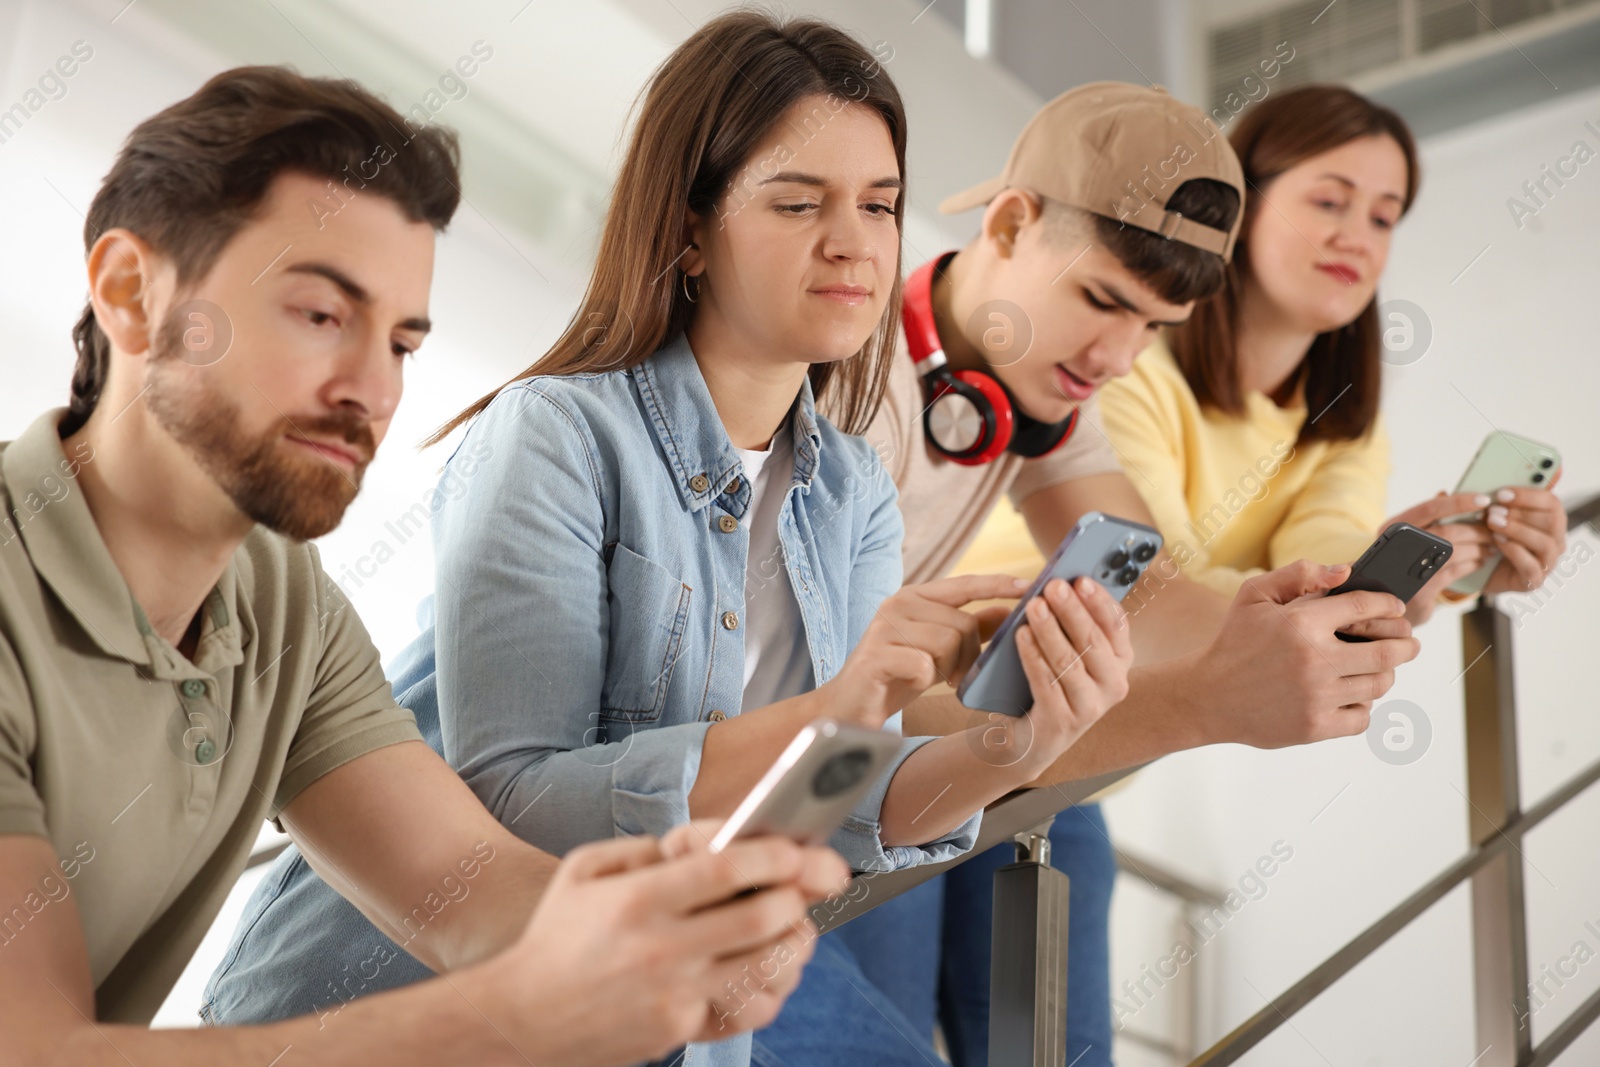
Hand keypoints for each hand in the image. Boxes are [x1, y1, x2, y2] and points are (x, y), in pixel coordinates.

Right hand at [480, 830, 841, 1065]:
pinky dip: (769, 987)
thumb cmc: (555, 937)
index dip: (771, 855)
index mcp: (638, 899)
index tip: (796, 849)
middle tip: (803, 886)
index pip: (724, 869)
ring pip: (766, 966)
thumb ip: (642, 849)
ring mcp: (674, 994)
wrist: (521, 1019)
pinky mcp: (679, 1029)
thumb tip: (698, 843)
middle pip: (761, 916)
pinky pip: (747, 1008)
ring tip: (795, 926)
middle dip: (796, 896)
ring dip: (793, 941)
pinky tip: (766, 969)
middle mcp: (661, 947)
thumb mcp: (583, 870)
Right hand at [822, 573, 1027, 726]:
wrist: (850, 707)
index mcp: (915, 597)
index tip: (1029, 586)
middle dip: (967, 657)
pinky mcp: (876, 654)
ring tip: (930, 679)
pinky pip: (924, 665)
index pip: (964, 584)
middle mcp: (898, 603)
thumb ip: (970, 629)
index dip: (997, 584)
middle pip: (962, 623)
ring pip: (947, 642)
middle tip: (951, 676)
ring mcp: (884, 627)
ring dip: (946, 669)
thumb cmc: (898, 676)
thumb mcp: (939, 650)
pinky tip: (908, 683)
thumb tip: (1008, 611)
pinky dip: (923, 680)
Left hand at [988, 577, 1133, 774]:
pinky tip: (1021, 635)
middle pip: (1093, 641)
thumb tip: (1062, 584)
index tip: (1080, 579)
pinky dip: (1033, 656)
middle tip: (1052, 586)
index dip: (1099, 601)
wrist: (1029, 736)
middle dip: (1072, 610)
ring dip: (1050, 630)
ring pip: (1069, 662)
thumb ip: (1073, 622)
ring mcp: (1091, 707)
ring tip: (1033, 606)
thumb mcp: (1070, 650)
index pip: (1117, 625)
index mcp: (1120, 661)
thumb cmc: (1052, 681)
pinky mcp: (1063, 723)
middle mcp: (1114, 684)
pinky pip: (1047, 683)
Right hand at [1182, 560, 1420, 747]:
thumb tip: (1345, 572)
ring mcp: (1317, 696)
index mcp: (1301, 622)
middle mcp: (1314, 660)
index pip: (1366, 606)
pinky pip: (1362, 717)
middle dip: (1406, 645)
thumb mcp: (1253, 595)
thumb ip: (1299, 574)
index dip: (1390, 604)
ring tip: (1378, 669)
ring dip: (1385, 674)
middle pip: (1387, 652)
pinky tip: (1351, 696)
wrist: (1207, 697)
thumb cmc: (1234, 642)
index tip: (1396, 608)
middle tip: (1409, 643)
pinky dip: (1364, 707)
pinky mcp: (1315, 726)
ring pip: (1379, 685)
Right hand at [1381, 490, 1495, 622]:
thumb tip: (1446, 492)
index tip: (1484, 500)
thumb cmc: (1403, 562)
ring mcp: (1408, 571)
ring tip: (1491, 546)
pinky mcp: (1422, 591)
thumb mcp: (1407, 538)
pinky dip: (1472, 564)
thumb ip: (1425, 517)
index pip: (1430, 508)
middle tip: (1494, 530)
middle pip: (1445, 533)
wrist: (1392, 600)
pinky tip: (1480, 561)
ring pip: (1453, 553)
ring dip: (1478, 548)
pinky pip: (1455, 572)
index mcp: (1393, 527)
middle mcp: (1396, 547)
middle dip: (1475, 531)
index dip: (1459, 502)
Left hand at [1479, 479, 1567, 594]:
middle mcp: (1553, 539)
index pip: (1551, 502)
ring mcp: (1546, 561)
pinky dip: (1514, 551)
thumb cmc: (1484, 536)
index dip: (1528, 495)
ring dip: (1517, 530)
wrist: (1474, 569)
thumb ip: (1485, 499)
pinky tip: (1496, 542)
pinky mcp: (1533, 580)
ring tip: (1492, 524)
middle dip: (1521, 513)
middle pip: (1553, 521)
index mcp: (1547, 519)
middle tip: (1492, 510)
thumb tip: (1465, 481)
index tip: (1501, 493)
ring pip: (1545, 543)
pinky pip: (1532, 566)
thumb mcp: (1483, 514)